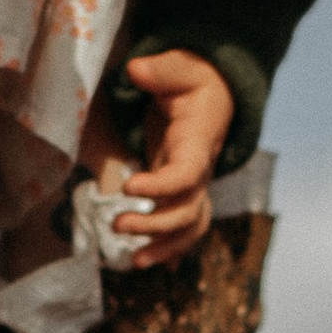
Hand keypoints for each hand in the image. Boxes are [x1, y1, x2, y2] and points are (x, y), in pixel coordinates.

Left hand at [84, 47, 234, 268]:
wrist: (215, 96)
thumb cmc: (193, 81)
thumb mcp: (180, 68)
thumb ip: (160, 70)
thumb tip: (135, 69)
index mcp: (197, 143)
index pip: (186, 174)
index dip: (161, 186)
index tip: (128, 187)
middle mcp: (200, 171)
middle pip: (186, 210)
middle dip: (153, 224)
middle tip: (115, 225)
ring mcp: (195, 187)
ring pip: (188, 227)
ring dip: (162, 246)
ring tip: (132, 261)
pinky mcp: (185, 194)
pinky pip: (184, 228)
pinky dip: (170, 249)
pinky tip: (148, 264)